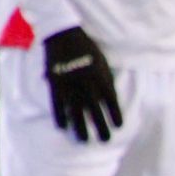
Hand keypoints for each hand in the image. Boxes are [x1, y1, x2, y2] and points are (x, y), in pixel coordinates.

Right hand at [42, 26, 120, 142]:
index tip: (119, 127)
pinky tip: (63, 128)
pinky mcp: (55, 84)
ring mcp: (71, 86)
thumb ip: (106, 80)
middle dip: (101, 128)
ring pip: (77, 112)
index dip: (115, 115)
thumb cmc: (87, 48)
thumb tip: (109, 98)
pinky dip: (60, 117)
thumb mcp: (103, 63)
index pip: (112, 102)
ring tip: (84, 140)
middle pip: (96, 111)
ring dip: (80, 128)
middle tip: (104, 141)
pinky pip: (57, 105)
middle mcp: (88, 86)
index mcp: (102, 79)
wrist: (64, 34)